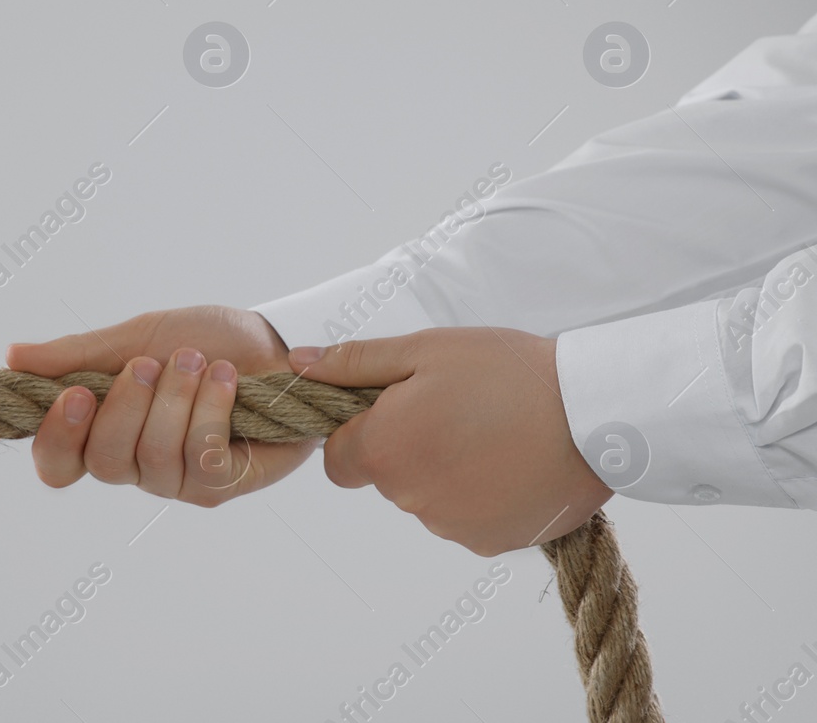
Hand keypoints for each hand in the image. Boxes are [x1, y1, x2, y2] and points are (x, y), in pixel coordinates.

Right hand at [8, 306, 318, 505]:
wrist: (274, 340)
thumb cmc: (204, 340)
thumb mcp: (136, 337)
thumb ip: (77, 355)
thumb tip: (12, 357)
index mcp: (103, 431)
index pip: (57, 463)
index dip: (57, 439)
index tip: (75, 393)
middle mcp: (135, 464)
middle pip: (104, 463)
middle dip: (128, 406)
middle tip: (150, 363)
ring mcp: (179, 480)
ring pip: (154, 459)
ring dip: (176, 399)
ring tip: (197, 361)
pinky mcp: (223, 483)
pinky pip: (201, 459)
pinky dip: (211, 410)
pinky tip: (225, 380)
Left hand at [288, 328, 613, 555]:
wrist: (596, 414)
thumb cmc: (506, 372)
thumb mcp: (424, 351)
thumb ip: (353, 363)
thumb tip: (297, 366)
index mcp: (382, 452)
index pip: (338, 458)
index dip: (361, 431)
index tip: (398, 408)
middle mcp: (408, 499)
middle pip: (384, 476)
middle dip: (406, 446)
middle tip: (455, 410)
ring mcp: (450, 526)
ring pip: (426, 497)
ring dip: (444, 470)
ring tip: (491, 433)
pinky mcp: (490, 542)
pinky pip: (466, 519)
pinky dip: (479, 495)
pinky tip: (511, 462)